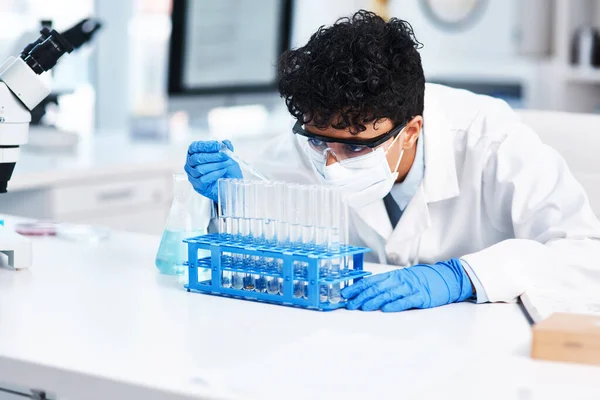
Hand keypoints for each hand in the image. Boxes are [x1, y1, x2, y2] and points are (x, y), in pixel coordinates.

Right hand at [185, 140, 242, 201]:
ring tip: (226, 164)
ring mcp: (192, 176)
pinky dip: (214, 174)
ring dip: (215, 165)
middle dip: (212, 156)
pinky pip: (203, 179)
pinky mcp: (197, 186)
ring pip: (200, 169)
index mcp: (194, 154)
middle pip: (196, 158)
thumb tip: (225, 142)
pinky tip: (222, 171)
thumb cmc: (226, 170)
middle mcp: (190, 164)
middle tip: (224, 156)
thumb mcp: (228, 157)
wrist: (231, 185)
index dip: (205, 146)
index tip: (218, 145)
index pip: (194, 147)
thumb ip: (226, 148)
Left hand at [341, 258, 472, 311]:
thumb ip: (388, 283)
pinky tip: (386, 309)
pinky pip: (407, 301)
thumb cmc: (423, 279)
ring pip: (389, 294)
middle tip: (350, 304)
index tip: (346, 294)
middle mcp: (400, 280)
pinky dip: (396, 305)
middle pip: (377, 288)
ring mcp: (411, 288)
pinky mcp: (422, 297)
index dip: (358, 287)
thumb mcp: (404, 277)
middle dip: (362, 296)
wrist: (447, 276)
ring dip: (374, 301)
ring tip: (363, 307)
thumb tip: (369, 290)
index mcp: (394, 276)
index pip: (372, 281)